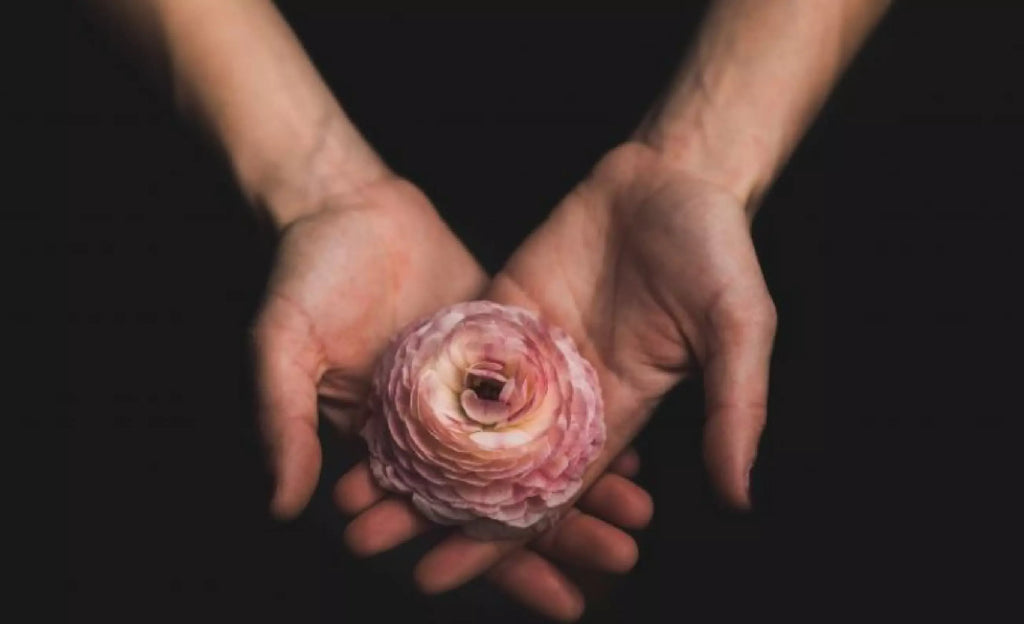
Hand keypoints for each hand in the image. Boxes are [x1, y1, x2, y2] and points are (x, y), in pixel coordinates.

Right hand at [256, 174, 652, 620]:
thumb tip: (282, 505)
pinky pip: (549, 395)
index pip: (445, 523)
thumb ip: (281, 419)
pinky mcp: (502, 347)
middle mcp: (436, 428)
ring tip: (636, 520)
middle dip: (563, 538)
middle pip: (504, 500)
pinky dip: (585, 426)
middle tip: (618, 562)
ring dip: (585, 489)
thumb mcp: (281, 345)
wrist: (347, 202)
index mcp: (387, 445)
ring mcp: (472, 389)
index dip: (497, 565)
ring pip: (535, 454)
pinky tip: (632, 450)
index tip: (559, 601)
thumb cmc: (305, 274)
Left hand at [375, 141, 775, 609]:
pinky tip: (366, 408)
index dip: (495, 539)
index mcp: (615, 411)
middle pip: (489, 465)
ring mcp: (528, 349)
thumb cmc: (716, 250)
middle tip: (366, 540)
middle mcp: (563, 393)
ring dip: (409, 451)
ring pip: (460, 413)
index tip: (438, 575)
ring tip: (351, 489)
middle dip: (433, 506)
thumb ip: (734, 407)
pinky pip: (454, 349)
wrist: (671, 176)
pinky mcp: (503, 306)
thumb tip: (738, 494)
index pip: (547, 492)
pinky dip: (413, 382)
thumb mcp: (739, 328)